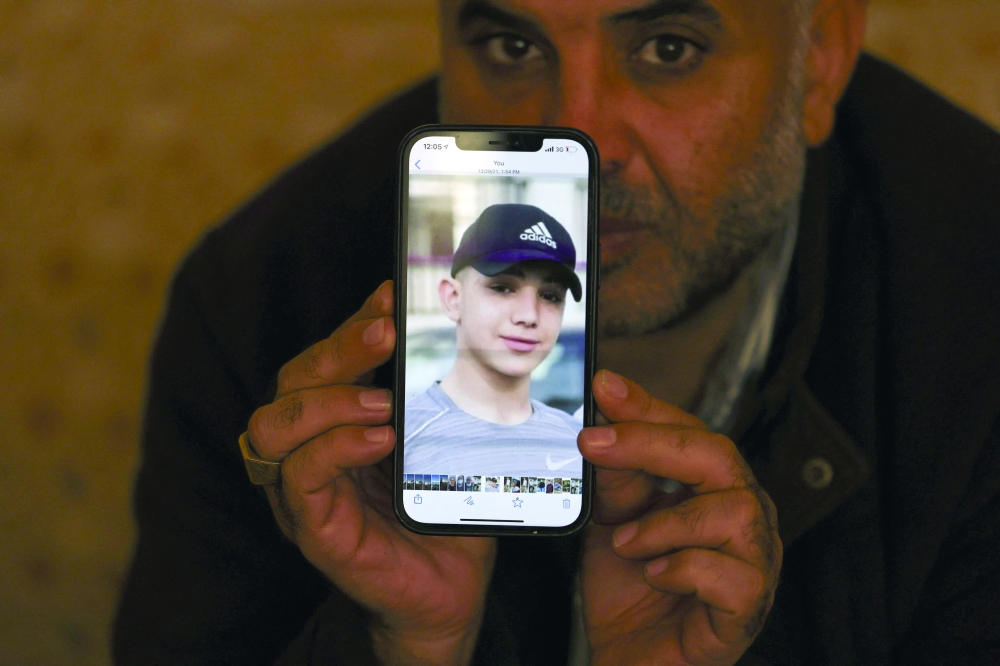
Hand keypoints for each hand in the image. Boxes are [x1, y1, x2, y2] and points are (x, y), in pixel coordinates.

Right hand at [246, 281, 495, 665]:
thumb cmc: (440, 510)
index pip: (321, 359)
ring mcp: (302, 491)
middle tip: (387, 333)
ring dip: (330, 400)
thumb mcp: (436, 439)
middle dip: (338, 348)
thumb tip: (438, 331)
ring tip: (385, 404)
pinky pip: (298, 476)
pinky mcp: (313, 528)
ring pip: (274, 424)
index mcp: (333, 423)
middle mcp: (307, 451)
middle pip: (290, 381)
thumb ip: (425, 394)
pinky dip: (335, 446)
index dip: (349, 323)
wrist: (449, 589)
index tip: (389, 296)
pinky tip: (380, 439)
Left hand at [577, 370, 781, 665]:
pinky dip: (683, 568)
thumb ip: (616, 479)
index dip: (648, 407)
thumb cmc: (633, 589)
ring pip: (732, 511)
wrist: (632, 659)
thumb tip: (601, 427)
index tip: (604, 387)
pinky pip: (731, 574)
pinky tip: (655, 576)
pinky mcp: (749, 607)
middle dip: (652, 443)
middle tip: (595, 444)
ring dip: (666, 522)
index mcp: (713, 488)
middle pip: (718, 456)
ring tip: (626, 543)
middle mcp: (743, 516)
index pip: (690, 432)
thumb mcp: (614, 522)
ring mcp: (754, 561)